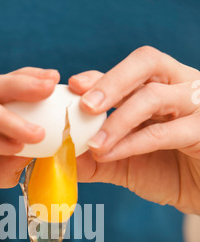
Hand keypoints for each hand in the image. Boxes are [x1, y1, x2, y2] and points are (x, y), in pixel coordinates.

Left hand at [69, 46, 199, 214]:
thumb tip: (60, 156)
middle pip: (146, 63)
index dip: (100, 76)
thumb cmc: (168, 172)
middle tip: (84, 104)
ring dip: (118, 119)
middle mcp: (179, 87)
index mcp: (160, 87)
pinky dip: (133, 142)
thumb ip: (96, 159)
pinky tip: (111, 154)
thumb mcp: (126, 164)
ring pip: (154, 95)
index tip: (73, 86)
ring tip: (94, 144)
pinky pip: (165, 132)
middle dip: (111, 81)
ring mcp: (195, 105)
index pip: (129, 71)